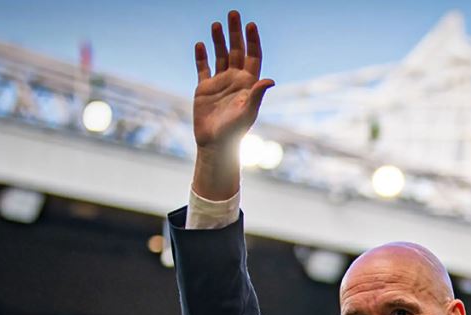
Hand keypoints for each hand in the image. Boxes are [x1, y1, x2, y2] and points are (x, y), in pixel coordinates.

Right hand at [192, 10, 273, 150]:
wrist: (215, 145)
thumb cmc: (235, 132)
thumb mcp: (248, 112)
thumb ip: (257, 95)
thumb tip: (269, 80)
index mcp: (248, 83)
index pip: (253, 56)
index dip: (253, 41)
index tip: (251, 25)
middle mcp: (235, 80)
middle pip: (236, 51)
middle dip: (235, 33)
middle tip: (234, 13)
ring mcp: (219, 83)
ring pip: (220, 56)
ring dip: (218, 40)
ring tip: (216, 24)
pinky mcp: (204, 89)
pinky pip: (203, 68)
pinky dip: (201, 56)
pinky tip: (201, 44)